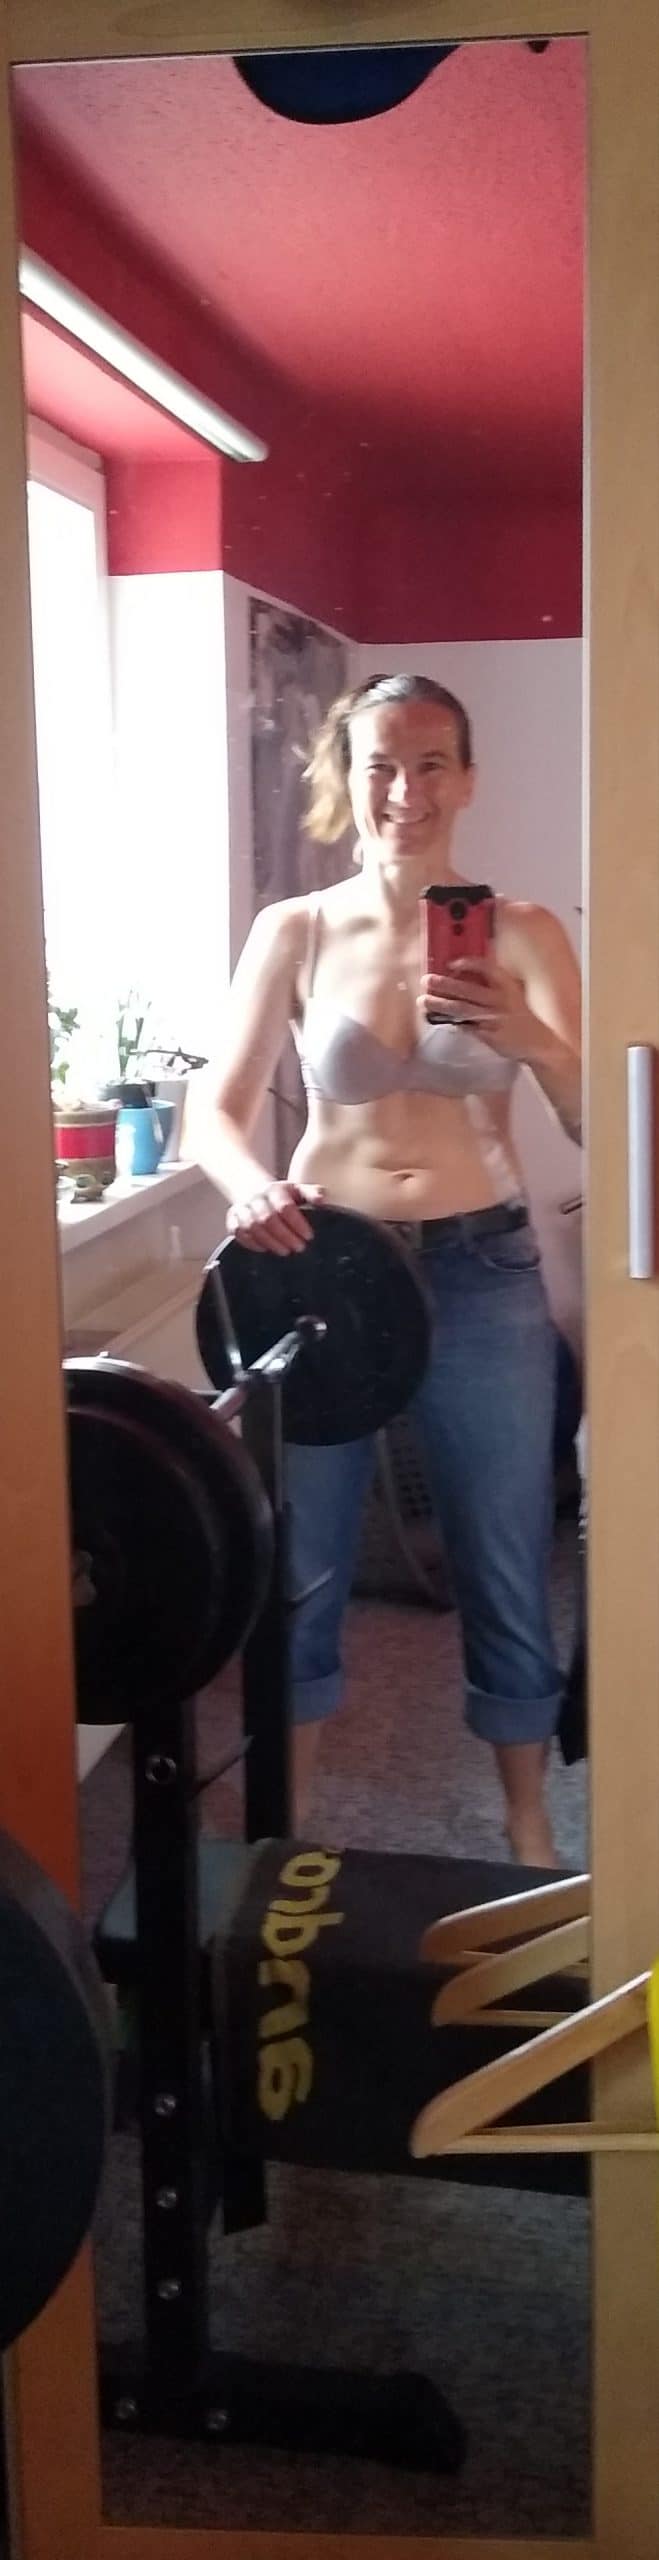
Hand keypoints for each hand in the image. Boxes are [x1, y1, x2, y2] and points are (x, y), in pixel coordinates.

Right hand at [225, 1180, 324, 1255]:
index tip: (308, 1236)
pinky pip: (239, 1233)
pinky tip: (265, 1249)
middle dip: (285, 1236)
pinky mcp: (232, 1219)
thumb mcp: (298, 1190)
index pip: (285, 1207)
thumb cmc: (281, 1195)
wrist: (252, 1190)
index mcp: (274, 1190)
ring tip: (284, 1251)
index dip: (297, 1223)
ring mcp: (242, 1208)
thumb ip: (312, 1193)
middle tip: (299, 1247)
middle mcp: (256, 1198)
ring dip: (270, 1242)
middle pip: (268, 1219)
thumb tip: (322, 1200)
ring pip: (252, 1227)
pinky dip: (251, 1243)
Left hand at [420, 956, 538, 1061]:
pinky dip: (451, 1022)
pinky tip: (437, 1019)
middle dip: (445, 984)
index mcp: (507, 986)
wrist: (538, 1042)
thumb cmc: (520, 1015)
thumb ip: (493, 984)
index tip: (452, 963)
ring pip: (463, 1009)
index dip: (469, 963)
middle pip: (468, 989)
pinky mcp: (490, 1036)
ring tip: (424, 1000)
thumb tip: (464, 974)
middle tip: (426, 980)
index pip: (488, 968)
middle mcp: (501, 1000)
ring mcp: (495, 1019)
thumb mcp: (512, 994)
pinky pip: (466, 1027)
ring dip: (441, 1004)